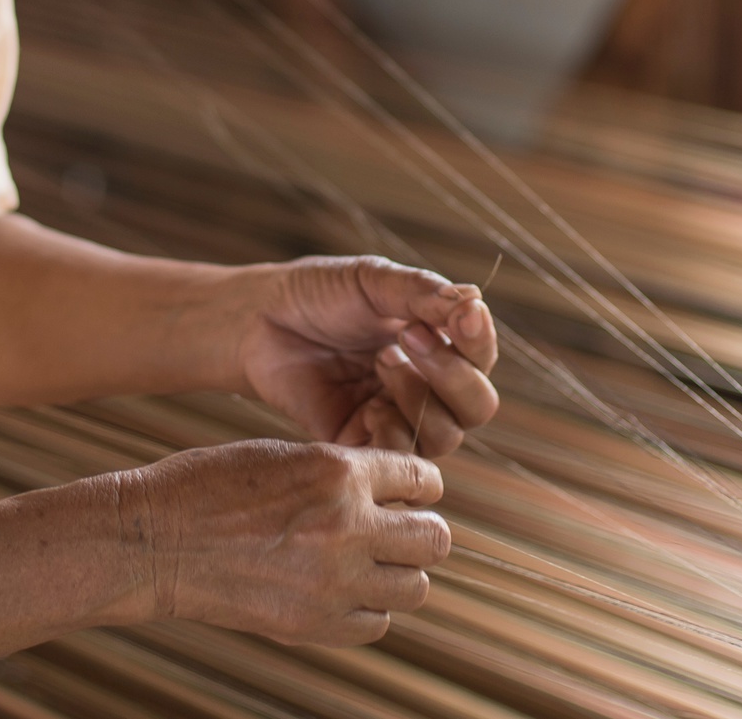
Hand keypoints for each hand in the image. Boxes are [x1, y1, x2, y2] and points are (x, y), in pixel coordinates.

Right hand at [117, 440, 448, 644]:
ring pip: (414, 587)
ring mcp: (332, 582)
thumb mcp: (281, 455)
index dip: (420, 485)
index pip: (421, 478)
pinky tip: (342, 590)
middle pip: (434, 540)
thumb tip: (390, 494)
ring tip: (368, 562)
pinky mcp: (313, 625)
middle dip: (421, 530)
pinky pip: (375, 623)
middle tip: (398, 529)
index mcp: (336, 471)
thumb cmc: (208, 487)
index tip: (412, 493)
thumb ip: (340, 475)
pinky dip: (368, 609)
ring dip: (398, 572)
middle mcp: (346, 526)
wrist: (154, 541)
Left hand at [234, 257, 498, 457]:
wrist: (260, 319)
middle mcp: (425, 387)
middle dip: (454, 376)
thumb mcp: (373, 281)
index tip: (461, 316)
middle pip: (477, 406)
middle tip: (410, 338)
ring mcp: (395, 417)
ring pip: (444, 436)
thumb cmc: (320, 294)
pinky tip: (370, 407)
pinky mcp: (360, 445)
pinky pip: (398, 460)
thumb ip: (422, 293)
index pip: (481, 356)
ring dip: (420, 399)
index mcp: (437, 344)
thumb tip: (473, 301)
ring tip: (382, 361)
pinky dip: (393, 435)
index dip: (479, 341)